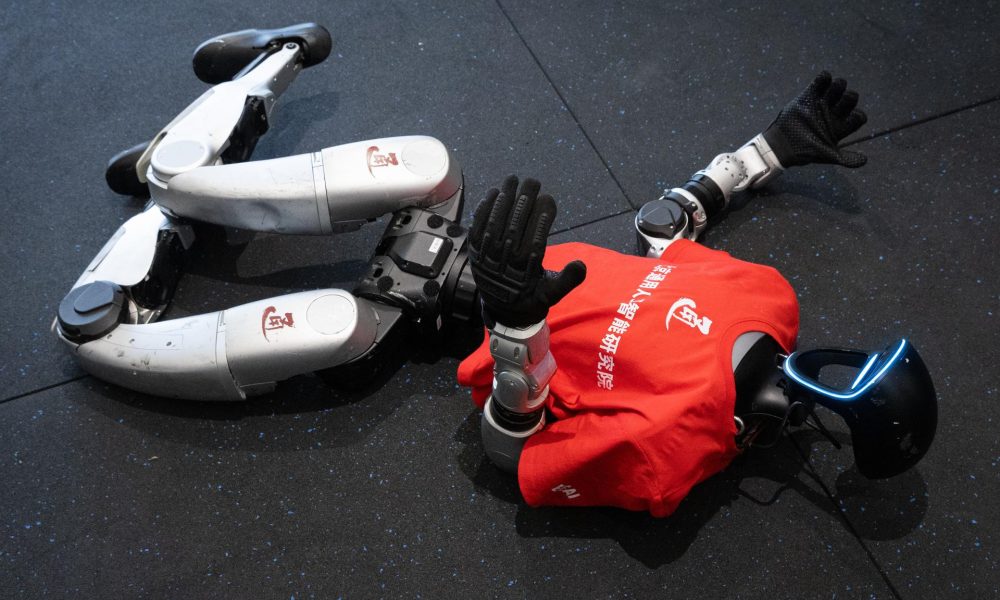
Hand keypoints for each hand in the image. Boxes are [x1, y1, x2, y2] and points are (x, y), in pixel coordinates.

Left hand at [468, 176, 585, 327]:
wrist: (503, 314)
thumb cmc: (532, 300)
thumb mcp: (554, 294)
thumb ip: (568, 280)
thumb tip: (582, 265)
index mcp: (525, 271)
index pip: (534, 238)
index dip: (541, 216)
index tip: (548, 199)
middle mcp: (504, 262)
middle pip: (514, 225)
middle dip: (523, 200)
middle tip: (533, 182)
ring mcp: (486, 256)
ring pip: (494, 222)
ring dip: (503, 198)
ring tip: (513, 180)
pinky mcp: (475, 252)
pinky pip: (477, 227)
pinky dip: (484, 209)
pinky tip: (493, 193)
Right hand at [762, 71, 868, 167]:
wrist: (782, 145)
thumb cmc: (805, 151)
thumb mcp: (827, 156)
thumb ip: (846, 158)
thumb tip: (865, 161)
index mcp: (841, 127)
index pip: (858, 117)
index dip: (857, 116)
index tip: (850, 118)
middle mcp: (834, 113)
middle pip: (850, 99)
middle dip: (849, 98)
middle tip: (839, 102)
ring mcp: (823, 103)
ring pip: (839, 87)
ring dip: (838, 86)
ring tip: (829, 93)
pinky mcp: (809, 95)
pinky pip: (821, 81)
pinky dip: (824, 78)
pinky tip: (822, 83)